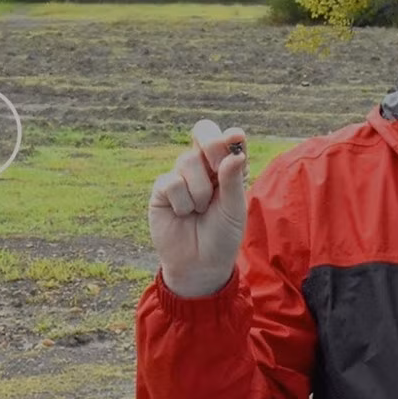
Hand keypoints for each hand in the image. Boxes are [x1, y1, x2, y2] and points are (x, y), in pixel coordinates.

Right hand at [148, 119, 248, 296]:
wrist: (200, 264)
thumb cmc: (222, 235)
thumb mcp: (234, 209)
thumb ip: (233, 180)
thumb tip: (235, 153)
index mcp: (226, 166)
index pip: (227, 138)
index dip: (229, 135)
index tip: (235, 137)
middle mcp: (204, 166)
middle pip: (203, 134)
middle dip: (212, 147)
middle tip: (217, 171)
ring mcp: (181, 175)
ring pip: (188, 161)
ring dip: (200, 191)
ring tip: (200, 210)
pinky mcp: (162, 189)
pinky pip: (171, 182)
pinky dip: (182, 202)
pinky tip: (183, 214)